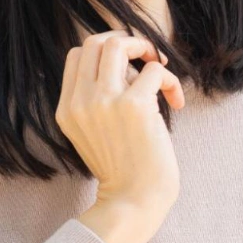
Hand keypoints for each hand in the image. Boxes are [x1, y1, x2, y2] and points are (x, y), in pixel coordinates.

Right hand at [55, 31, 184, 242]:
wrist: (134, 200)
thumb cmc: (124, 169)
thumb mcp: (94, 133)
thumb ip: (97, 100)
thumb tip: (127, 64)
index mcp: (66, 108)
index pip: (76, 55)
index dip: (105, 51)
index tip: (128, 66)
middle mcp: (79, 101)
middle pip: (94, 42)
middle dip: (126, 42)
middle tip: (147, 59)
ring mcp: (104, 101)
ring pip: (118, 44)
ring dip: (146, 50)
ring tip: (162, 73)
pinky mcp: (133, 104)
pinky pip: (154, 69)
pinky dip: (170, 80)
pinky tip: (175, 103)